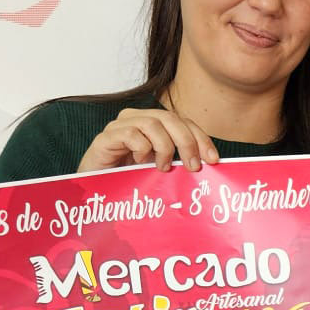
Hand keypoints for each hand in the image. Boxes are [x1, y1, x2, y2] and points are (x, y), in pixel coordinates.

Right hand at [78, 107, 219, 172]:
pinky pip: (131, 135)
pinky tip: (140, 163)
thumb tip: (209, 165)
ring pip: (153, 124)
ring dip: (165, 147)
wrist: (96, 190)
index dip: (201, 138)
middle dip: (187, 142)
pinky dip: (142, 149)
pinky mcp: (105, 137)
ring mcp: (120, 125)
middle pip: (170, 118)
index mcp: (154, 123)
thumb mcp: (161, 168)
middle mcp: (137, 118)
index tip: (213, 159)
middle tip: (193, 166)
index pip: (184, 122)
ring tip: (163, 167)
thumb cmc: (129, 178)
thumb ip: (180, 161)